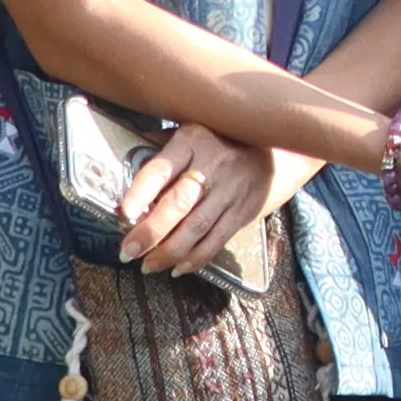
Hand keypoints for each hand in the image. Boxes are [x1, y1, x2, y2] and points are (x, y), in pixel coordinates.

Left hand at [116, 121, 303, 276]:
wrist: (279, 151)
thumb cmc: (222, 141)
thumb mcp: (192, 132)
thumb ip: (161, 145)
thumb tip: (121, 160)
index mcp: (192, 141)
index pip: (161, 168)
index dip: (141, 192)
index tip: (124, 213)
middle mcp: (213, 165)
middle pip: (178, 203)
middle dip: (150, 232)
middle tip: (128, 252)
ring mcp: (231, 190)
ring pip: (197, 227)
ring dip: (169, 251)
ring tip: (148, 266)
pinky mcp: (244, 211)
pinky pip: (217, 239)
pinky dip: (196, 258)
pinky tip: (178, 268)